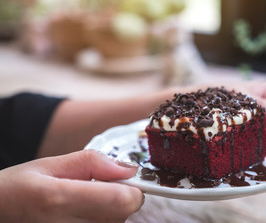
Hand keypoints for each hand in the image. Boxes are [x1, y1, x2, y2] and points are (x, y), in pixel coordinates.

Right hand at [0, 150, 143, 222]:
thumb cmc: (19, 188)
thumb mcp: (50, 164)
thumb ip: (92, 162)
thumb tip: (129, 169)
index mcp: (60, 199)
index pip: (122, 201)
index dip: (133, 189)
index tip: (125, 179)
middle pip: (122, 215)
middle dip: (121, 198)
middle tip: (98, 188)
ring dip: (110, 212)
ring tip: (85, 203)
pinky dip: (100, 220)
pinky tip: (82, 215)